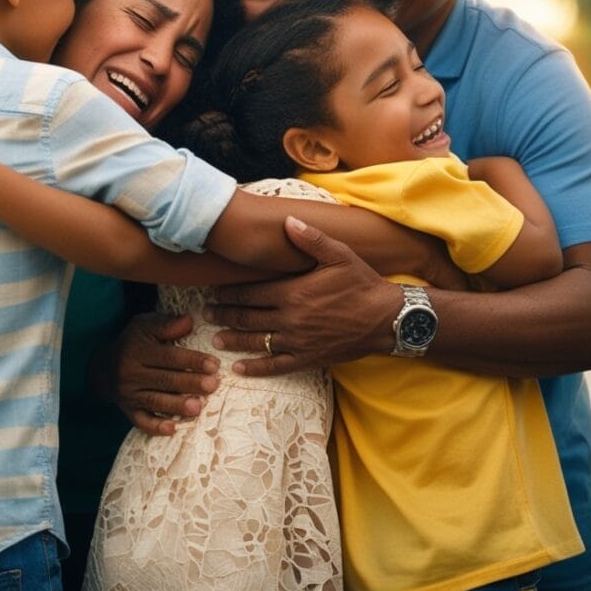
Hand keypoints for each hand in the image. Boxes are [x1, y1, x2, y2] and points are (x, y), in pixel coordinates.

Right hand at [94, 312, 220, 435]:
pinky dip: (156, 426)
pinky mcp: (128, 410)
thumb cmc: (133, 343)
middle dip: (190, 383)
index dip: (192, 360)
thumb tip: (189, 321)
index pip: (168, 356)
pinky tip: (172, 429)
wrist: (104, 367)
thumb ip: (166, 324)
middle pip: (165, 379)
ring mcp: (129, 394)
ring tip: (198, 407)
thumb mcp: (145, 326)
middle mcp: (131, 373)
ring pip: (155, 401)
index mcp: (138, 350)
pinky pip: (141, 421)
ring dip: (177, 405)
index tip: (214, 364)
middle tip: (212, 385)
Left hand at [205, 216, 401, 376]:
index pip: (251, 292)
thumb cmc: (361, 283)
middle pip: (248, 317)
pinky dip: (256, 368)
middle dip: (224, 315)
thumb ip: (310, 239)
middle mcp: (290, 318)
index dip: (229, 293)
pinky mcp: (309, 358)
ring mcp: (298, 341)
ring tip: (216, 338)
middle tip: (205, 314)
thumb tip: (288, 221)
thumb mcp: (338, 255)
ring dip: (233, 339)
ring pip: (256, 342)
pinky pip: (276, 365)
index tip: (213, 292)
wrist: (386, 318)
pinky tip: (240, 369)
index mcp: (293, 292)